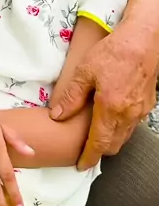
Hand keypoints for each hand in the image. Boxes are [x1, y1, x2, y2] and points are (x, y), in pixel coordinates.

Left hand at [49, 31, 157, 170]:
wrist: (142, 40)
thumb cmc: (113, 52)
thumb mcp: (85, 71)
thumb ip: (71, 96)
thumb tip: (57, 115)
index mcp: (110, 109)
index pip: (99, 143)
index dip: (88, 157)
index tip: (80, 165)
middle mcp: (128, 115)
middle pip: (113, 144)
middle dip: (99, 152)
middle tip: (86, 152)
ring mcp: (140, 111)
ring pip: (125, 136)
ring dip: (111, 141)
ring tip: (97, 138)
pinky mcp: (147, 104)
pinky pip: (132, 125)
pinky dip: (121, 129)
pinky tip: (112, 120)